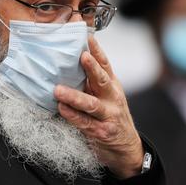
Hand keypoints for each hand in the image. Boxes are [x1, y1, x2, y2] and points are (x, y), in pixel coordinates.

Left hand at [54, 36, 143, 178]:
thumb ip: (93, 80)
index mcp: (112, 86)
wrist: (126, 148)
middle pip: (102, 80)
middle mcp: (112, 98)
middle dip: (92, 67)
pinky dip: (72, 115)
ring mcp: (108, 115)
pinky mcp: (101, 132)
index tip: (87, 36)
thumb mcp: (106, 95)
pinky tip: (61, 109)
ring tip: (58, 90)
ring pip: (91, 104)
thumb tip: (73, 60)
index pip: (105, 64)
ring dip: (74, 96)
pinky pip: (84, 122)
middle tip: (81, 56)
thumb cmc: (111, 117)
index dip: (97, 50)